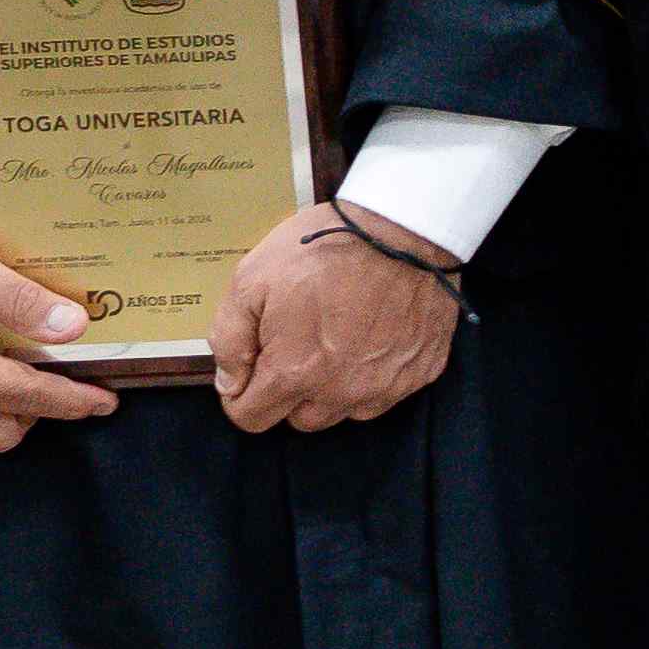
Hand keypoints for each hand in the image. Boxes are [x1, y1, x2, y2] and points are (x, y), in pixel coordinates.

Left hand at [207, 211, 458, 432]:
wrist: (403, 229)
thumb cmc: (325, 247)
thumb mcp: (251, 279)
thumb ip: (229, 338)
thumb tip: (230, 382)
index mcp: (294, 372)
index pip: (252, 418)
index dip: (241, 394)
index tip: (250, 365)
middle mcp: (340, 392)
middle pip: (298, 420)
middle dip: (287, 392)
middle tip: (294, 344)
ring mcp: (384, 386)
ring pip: (343, 412)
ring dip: (330, 389)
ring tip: (334, 341)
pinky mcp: (419, 373)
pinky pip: (385, 396)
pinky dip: (371, 377)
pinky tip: (370, 338)